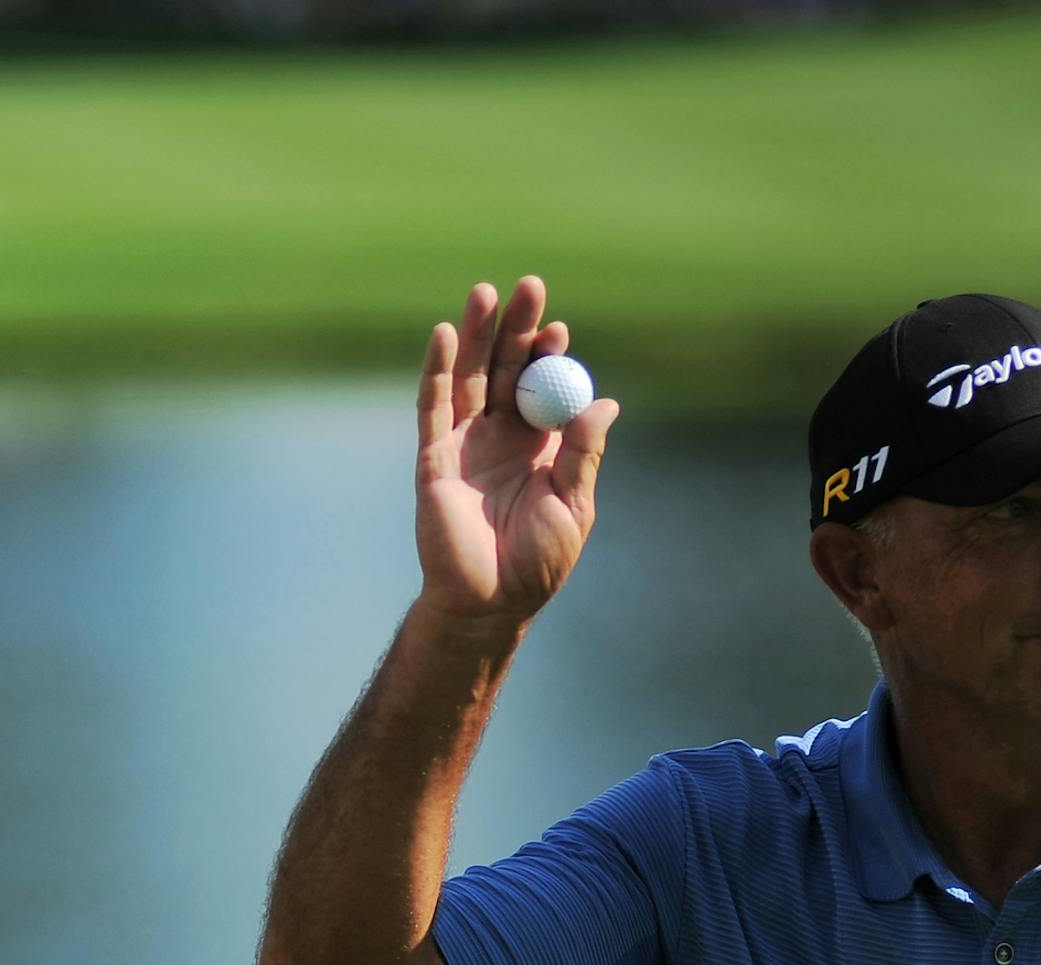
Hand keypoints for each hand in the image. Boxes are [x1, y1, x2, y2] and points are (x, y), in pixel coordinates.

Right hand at [414, 275, 619, 628]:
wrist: (492, 601)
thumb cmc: (538, 562)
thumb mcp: (573, 505)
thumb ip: (584, 454)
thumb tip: (606, 403)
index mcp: (540, 448)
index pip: (543, 387)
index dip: (549, 356)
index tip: (560, 328)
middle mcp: (501, 437)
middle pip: (506, 369)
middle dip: (516, 329)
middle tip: (529, 287)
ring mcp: (466, 443)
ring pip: (470, 377)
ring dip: (477, 334)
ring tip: (486, 292)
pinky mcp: (435, 456)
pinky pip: (434, 405)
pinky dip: (439, 369)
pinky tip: (446, 334)